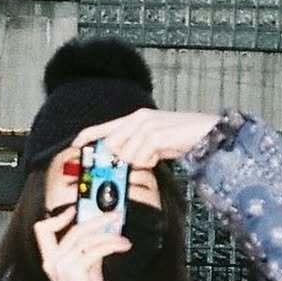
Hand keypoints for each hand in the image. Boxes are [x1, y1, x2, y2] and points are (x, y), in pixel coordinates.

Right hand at [34, 208, 130, 280]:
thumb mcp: (85, 266)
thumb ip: (88, 249)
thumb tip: (101, 231)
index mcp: (51, 259)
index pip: (43, 230)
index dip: (58, 217)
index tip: (75, 210)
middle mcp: (53, 261)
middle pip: (73, 230)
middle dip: (97, 220)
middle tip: (114, 216)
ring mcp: (62, 265)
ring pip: (87, 238)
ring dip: (110, 235)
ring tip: (123, 239)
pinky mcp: (75, 269)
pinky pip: (96, 249)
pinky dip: (112, 244)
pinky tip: (122, 245)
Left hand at [71, 109, 218, 168]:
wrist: (207, 132)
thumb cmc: (181, 137)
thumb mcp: (154, 142)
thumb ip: (136, 147)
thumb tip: (121, 160)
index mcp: (135, 118)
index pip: (104, 127)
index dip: (87, 135)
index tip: (74, 144)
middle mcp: (138, 118)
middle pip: (112, 145)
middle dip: (121, 158)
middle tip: (140, 160)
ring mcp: (147, 125)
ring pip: (126, 153)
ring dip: (139, 161)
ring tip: (155, 155)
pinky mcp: (156, 134)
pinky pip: (141, 157)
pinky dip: (149, 162)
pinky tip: (160, 155)